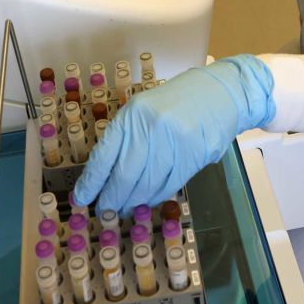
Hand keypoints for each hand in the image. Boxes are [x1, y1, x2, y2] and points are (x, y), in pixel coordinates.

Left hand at [73, 55, 274, 212]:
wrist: (221, 92)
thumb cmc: (178, 102)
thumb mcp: (144, 110)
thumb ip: (127, 138)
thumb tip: (104, 176)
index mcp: (133, 114)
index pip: (104, 155)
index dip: (91, 182)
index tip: (82, 198)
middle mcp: (151, 127)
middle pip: (124, 176)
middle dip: (112, 199)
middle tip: (105, 211)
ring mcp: (174, 142)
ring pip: (147, 185)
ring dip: (134, 202)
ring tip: (126, 210)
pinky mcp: (194, 155)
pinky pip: (169, 185)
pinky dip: (156, 197)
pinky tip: (149, 201)